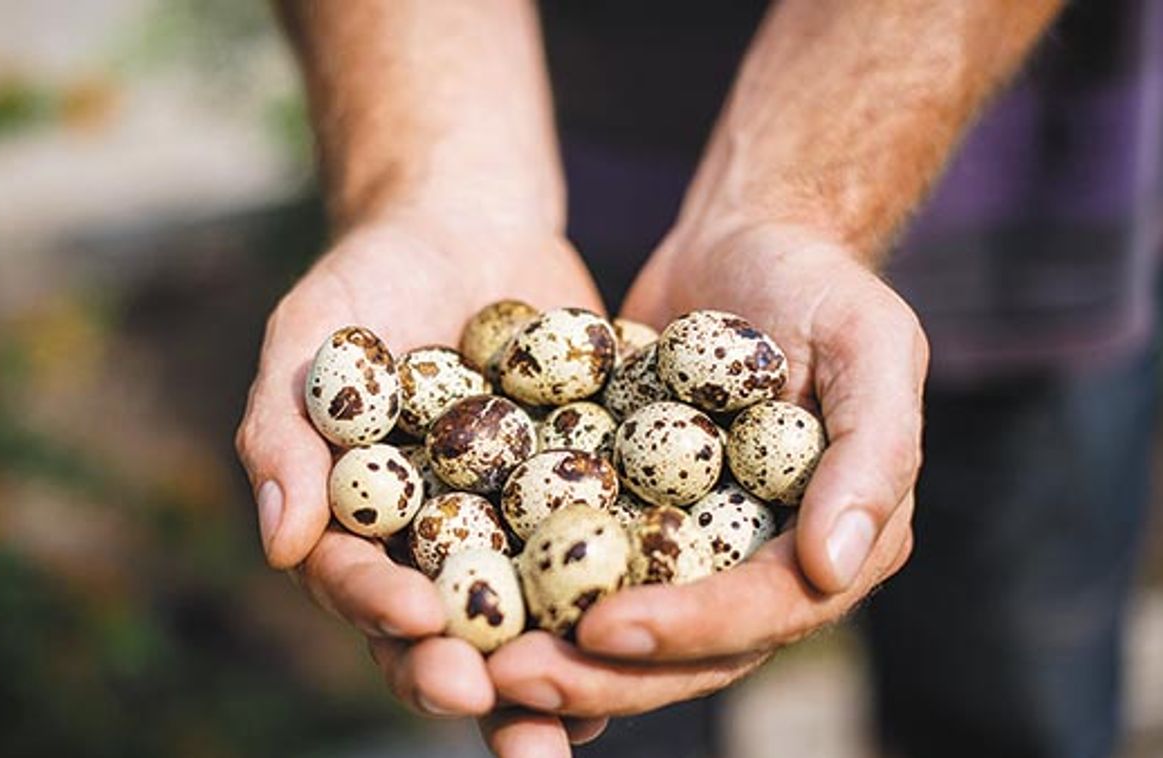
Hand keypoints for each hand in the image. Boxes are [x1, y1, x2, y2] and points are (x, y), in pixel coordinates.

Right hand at [235, 211, 609, 744]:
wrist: (467, 224)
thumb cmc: (368, 278)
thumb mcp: (308, 338)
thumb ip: (282, 433)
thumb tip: (281, 543)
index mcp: (358, 527)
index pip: (359, 584)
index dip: (382, 612)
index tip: (418, 622)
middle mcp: (435, 547)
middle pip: (443, 633)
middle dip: (464, 676)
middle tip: (488, 697)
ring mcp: (512, 532)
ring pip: (529, 623)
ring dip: (547, 677)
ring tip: (573, 719)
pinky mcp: (583, 501)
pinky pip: (605, 556)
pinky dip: (628, 594)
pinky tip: (658, 624)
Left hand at [485, 221, 926, 719]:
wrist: (741, 241)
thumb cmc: (818, 283)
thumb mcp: (870, 346)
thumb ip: (873, 454)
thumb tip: (835, 567)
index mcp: (835, 546)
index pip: (765, 611)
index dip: (687, 630)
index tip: (603, 630)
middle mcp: (761, 568)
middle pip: (684, 652)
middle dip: (599, 674)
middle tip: (511, 677)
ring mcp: (689, 549)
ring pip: (621, 628)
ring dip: (552, 655)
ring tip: (474, 663)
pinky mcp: (626, 518)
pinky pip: (575, 564)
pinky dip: (524, 593)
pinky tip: (452, 601)